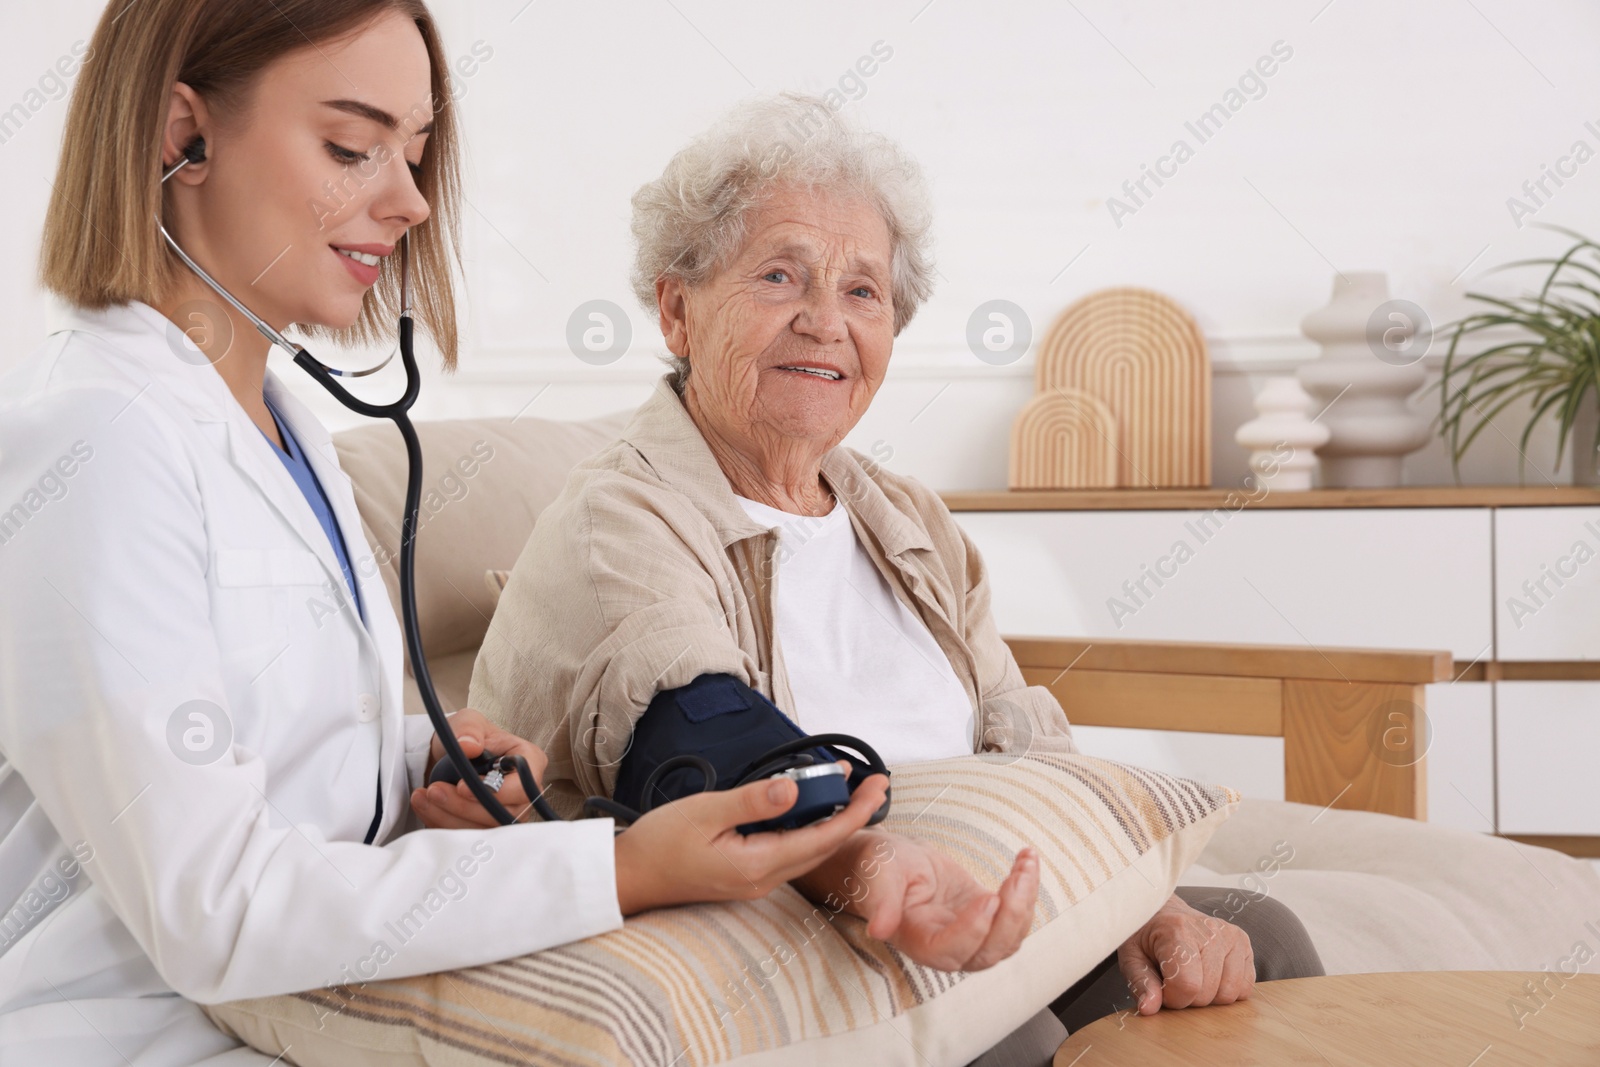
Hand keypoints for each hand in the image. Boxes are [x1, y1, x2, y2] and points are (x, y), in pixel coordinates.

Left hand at [409, 707, 550, 828]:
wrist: (449, 758)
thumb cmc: (467, 737)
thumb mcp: (467, 722)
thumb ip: (469, 729)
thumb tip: (469, 745)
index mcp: (529, 761)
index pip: (525, 786)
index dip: (496, 792)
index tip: (462, 785)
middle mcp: (523, 792)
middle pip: (503, 813)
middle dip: (464, 807)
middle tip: (434, 790)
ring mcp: (506, 813)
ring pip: (484, 830)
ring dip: (449, 817)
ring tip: (424, 797)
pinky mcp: (486, 828)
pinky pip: (468, 837)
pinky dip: (442, 824)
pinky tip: (425, 806)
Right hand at [613, 769, 889, 915]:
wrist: (629, 876)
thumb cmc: (660, 844)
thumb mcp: (705, 812)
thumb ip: (752, 802)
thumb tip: (794, 789)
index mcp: (758, 864)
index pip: (823, 838)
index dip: (856, 811)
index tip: (878, 786)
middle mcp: (764, 878)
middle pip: (823, 846)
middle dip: (854, 814)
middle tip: (874, 783)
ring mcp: (756, 880)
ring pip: (808, 849)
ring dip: (831, 819)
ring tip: (847, 787)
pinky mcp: (746, 874)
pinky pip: (789, 850)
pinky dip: (806, 826)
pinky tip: (806, 804)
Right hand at [795, 831, 1038, 971]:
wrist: (892, 862)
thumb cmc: (880, 867)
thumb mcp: (878, 873)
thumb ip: (881, 900)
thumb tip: (879, 929)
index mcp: (916, 939)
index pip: (948, 952)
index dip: (972, 931)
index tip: (988, 897)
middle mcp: (945, 945)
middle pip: (986, 953)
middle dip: (1010, 919)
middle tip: (1017, 878)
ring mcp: (969, 934)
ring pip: (1007, 940)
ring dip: (1024, 903)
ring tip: (1026, 863)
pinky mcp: (985, 917)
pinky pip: (1015, 919)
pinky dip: (1027, 892)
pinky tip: (1026, 861)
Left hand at [1118, 893, 1254, 1013]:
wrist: (1164, 911)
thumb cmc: (1146, 936)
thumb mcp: (1132, 957)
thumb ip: (1140, 983)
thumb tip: (1149, 1008)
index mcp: (1177, 930)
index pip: (1187, 985)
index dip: (1172, 998)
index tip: (1162, 987)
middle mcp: (1209, 930)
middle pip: (1207, 993)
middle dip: (1188, 997)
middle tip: (1176, 978)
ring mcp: (1230, 935)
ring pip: (1229, 994)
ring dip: (1209, 996)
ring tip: (1194, 976)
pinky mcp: (1244, 942)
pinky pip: (1245, 988)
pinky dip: (1227, 989)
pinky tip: (1211, 974)